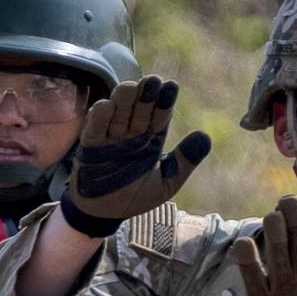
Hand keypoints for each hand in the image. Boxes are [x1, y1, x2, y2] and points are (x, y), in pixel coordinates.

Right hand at [60, 75, 211, 234]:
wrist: (105, 214)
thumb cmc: (136, 197)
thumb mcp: (166, 183)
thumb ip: (184, 161)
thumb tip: (206, 137)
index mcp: (151, 140)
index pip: (160, 115)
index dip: (164, 101)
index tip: (171, 86)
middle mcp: (131, 134)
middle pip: (139, 109)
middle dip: (145, 95)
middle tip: (152, 81)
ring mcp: (110, 138)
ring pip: (117, 112)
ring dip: (124, 99)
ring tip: (131, 88)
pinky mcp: (90, 145)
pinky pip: (95, 127)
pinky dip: (100, 116)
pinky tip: (107, 106)